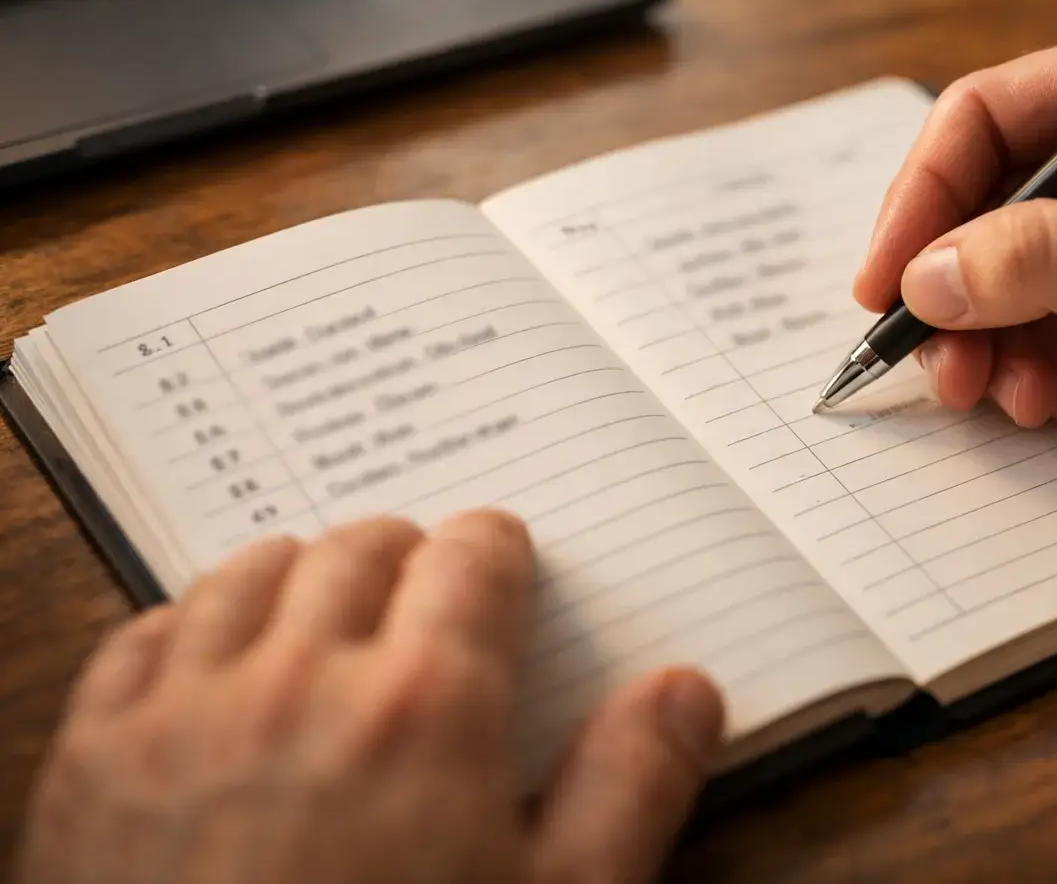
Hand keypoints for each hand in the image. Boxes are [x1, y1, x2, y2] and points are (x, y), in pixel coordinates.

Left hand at [16, 511, 724, 883]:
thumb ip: (631, 789)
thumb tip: (685, 691)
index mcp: (428, 707)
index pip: (473, 554)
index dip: (498, 553)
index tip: (501, 569)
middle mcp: (301, 679)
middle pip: (363, 545)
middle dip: (407, 557)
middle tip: (423, 597)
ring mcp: (184, 712)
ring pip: (251, 572)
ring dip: (301, 578)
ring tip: (326, 621)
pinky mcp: (92, 760)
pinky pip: (145, 633)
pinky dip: (192, 626)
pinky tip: (217, 667)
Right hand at [855, 19, 1056, 510]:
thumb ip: (1046, 257)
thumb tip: (928, 276)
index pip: (988, 119)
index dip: (922, 197)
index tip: (884, 277)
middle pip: (987, 209)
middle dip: (951, 288)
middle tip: (930, 358)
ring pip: (1010, 284)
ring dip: (989, 344)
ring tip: (999, 395)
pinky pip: (1051, 338)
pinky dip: (1032, 373)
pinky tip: (1049, 403)